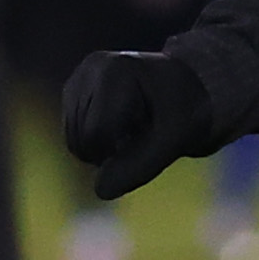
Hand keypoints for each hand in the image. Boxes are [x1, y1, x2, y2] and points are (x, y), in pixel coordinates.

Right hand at [61, 49, 206, 199]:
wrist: (186, 86)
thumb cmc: (185, 111)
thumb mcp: (174, 141)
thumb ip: (141, 166)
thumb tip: (100, 191)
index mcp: (116, 72)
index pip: (96, 134)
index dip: (118, 154)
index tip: (148, 142)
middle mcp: (91, 68)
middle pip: (80, 138)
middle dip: (109, 152)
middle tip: (144, 137)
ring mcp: (79, 77)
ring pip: (72, 140)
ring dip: (102, 149)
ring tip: (134, 130)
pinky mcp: (74, 90)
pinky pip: (72, 134)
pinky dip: (95, 141)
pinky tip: (121, 127)